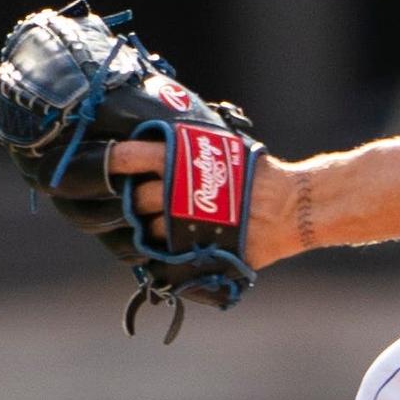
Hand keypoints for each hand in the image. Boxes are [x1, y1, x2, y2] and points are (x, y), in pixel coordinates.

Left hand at [107, 140, 307, 270]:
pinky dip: (168, 251)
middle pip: (138, 198)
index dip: (118, 158)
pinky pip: (167, 254)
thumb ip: (193, 150)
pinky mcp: (196, 249)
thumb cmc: (262, 175)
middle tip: (145, 201)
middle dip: (138, 201)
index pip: (137, 156)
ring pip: (151, 229)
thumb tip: (163, 146)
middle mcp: (180, 190)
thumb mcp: (227, 150)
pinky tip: (178, 244)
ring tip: (172, 224)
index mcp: (186, 160)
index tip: (108, 159)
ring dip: (155, 228)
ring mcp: (186, 223)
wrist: (291, 208)